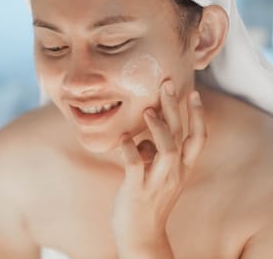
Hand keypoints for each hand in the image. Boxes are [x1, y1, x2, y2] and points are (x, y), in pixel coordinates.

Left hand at [112, 81, 206, 257]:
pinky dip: (129, 148)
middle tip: (166, 85)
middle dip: (176, 108)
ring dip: (159, 127)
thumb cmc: (146, 201)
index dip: (197, 116)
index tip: (193, 93)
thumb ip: (154, 155)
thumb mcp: (157, 175)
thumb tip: (143, 138)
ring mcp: (157, 181)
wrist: (140, 235)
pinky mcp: (138, 189)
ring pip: (167, 149)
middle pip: (182, 135)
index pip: (198, 138)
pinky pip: (135, 164)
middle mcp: (175, 173)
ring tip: (148, 110)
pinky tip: (121, 138)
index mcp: (181, 168)